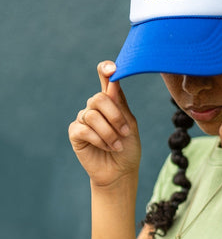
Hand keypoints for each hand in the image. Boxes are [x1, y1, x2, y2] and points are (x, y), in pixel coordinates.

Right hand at [68, 61, 140, 186]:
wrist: (120, 171)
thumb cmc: (128, 146)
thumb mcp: (130, 124)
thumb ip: (120, 105)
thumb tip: (113, 82)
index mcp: (111, 101)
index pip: (106, 80)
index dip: (106, 70)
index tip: (112, 67)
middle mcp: (96, 107)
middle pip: (98, 98)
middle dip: (114, 116)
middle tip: (125, 132)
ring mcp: (84, 119)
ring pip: (92, 115)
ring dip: (109, 132)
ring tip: (117, 145)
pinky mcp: (75, 133)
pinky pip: (84, 129)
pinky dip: (100, 139)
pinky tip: (107, 148)